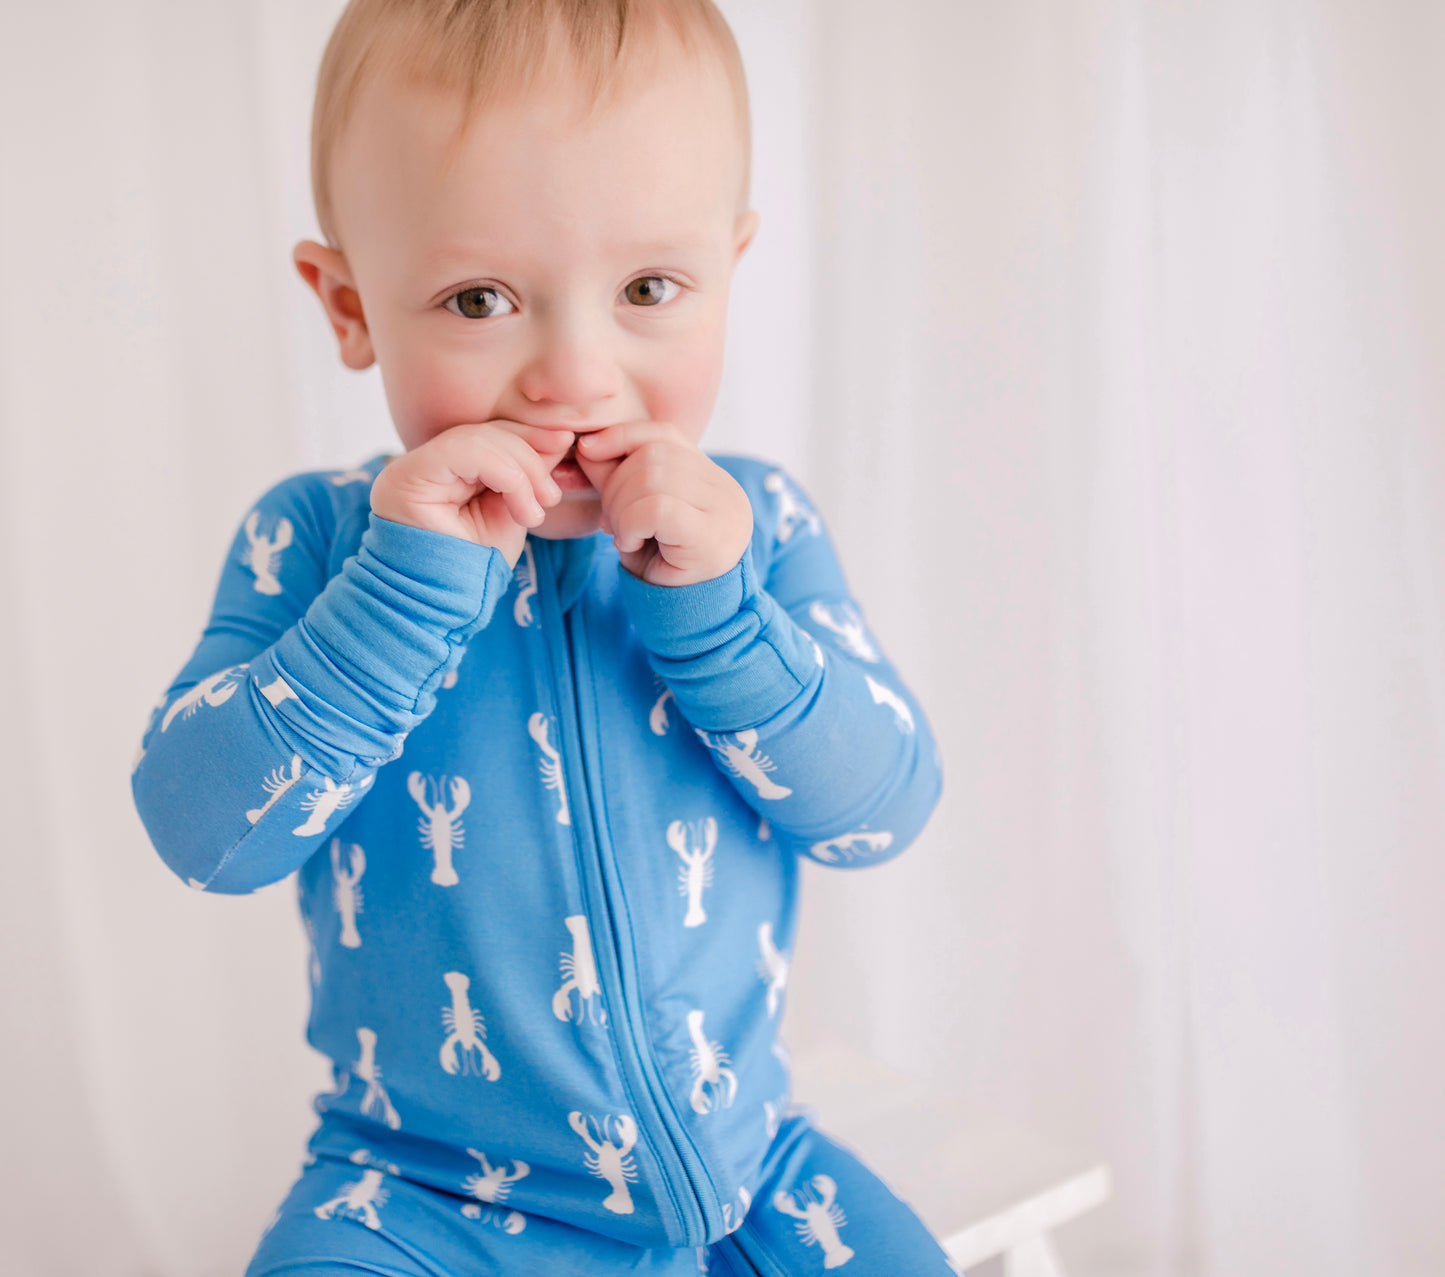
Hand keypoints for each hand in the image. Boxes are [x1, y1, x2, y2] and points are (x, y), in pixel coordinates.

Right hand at [371, 422, 571, 566]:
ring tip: (536, 511)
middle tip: (552, 494)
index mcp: (448, 469)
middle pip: (485, 432)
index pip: (492, 434)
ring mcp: (412, 466)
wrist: (446, 607)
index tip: (566, 443)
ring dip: (522, 471)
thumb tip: (560, 436)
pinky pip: (464, 451)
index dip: (530, 436)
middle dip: (530, 453)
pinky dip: (506, 475)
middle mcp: (425, 462)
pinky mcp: (408, 474)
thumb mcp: (513, 513)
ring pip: (477, 437)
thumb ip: (529, 475)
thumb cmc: (476, 567)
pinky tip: (523, 511)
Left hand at [575, 424, 752, 586]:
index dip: (622, 436)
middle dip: (615, 483)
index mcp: (710, 476)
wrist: (688, 619)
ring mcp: (724, 510)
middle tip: (608, 521)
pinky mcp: (711, 535)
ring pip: (652, 477)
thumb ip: (616, 479)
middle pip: (654, 453)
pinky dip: (631, 523)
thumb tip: (586, 447)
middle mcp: (724, 488)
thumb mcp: (635, 513)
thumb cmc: (661, 565)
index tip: (588, 451)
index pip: (664, 434)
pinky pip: (657, 507)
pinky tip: (630, 543)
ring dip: (620, 507)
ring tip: (621, 534)